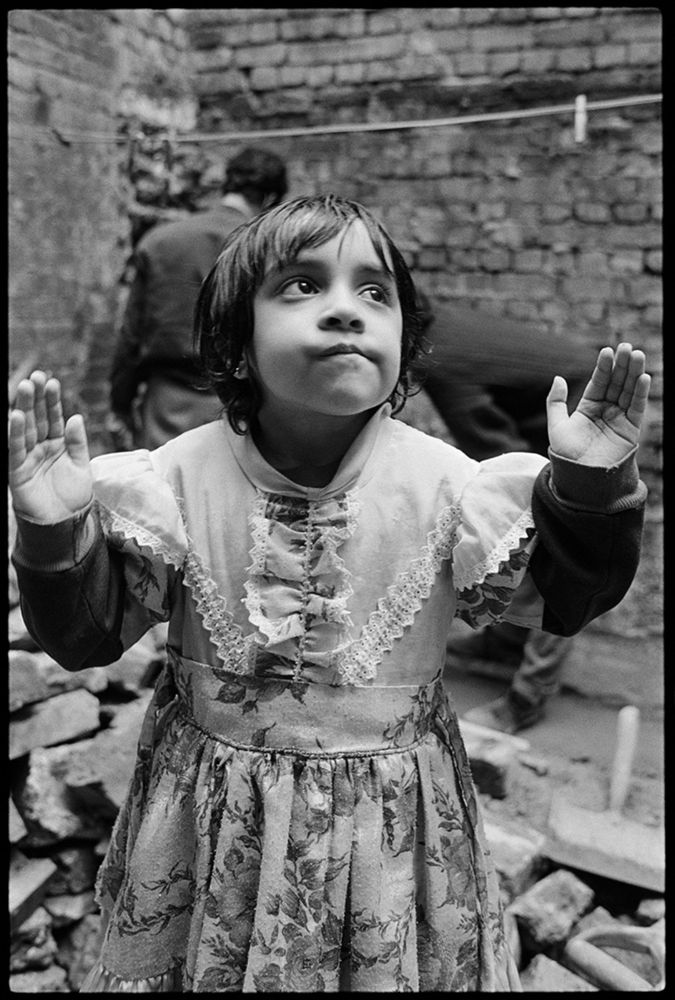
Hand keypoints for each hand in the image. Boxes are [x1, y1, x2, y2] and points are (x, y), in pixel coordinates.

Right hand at [8, 371, 92, 521]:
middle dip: (36, 398)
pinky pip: (15, 449)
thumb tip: (75, 417)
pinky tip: (15, 416)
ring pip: (25, 429)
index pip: (54, 418)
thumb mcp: (82, 465)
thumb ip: (77, 442)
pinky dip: (14, 433)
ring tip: (25, 388)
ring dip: (24, 408)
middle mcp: (41, 447)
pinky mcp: (17, 470)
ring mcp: (28, 457)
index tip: (51, 382)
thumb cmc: (74, 496)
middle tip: (35, 377)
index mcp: (58, 444)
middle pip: (37, 418)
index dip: (52, 401)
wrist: (65, 523)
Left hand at [546, 343, 650, 465]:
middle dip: (622, 365)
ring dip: (634, 373)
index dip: (604, 367)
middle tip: (627, 346)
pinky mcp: (631, 430)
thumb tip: (558, 378)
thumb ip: (556, 402)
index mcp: (588, 408)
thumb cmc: (566, 455)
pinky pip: (637, 408)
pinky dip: (640, 393)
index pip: (599, 382)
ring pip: (628, 391)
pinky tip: (643, 377)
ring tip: (637, 354)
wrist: (580, 479)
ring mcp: (619, 419)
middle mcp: (606, 411)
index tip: (607, 351)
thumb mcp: (557, 426)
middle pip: (616, 383)